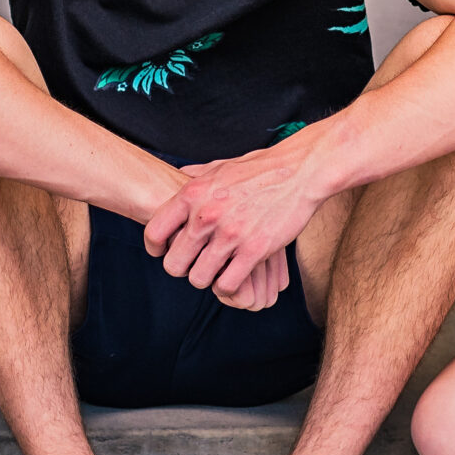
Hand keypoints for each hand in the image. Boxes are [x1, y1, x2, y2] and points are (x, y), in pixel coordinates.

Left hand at [144, 150, 323, 307]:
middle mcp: (207, 215)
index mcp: (193, 194)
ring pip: (199, 279)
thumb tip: (178, 175)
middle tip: (194, 265)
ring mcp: (231, 234)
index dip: (156, 248)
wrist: (300, 171)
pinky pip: (227, 285)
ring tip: (216, 271)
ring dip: (207, 279)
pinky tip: (234, 277)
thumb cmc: (260, 169)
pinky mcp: (255, 250)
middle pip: (174, 264)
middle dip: (182, 269)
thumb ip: (196, 176)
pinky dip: (228, 287)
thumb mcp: (220, 166)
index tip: (165, 251)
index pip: (154, 232)